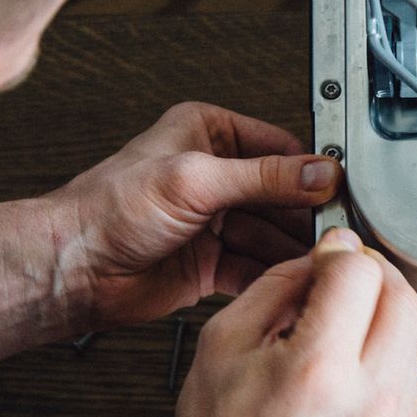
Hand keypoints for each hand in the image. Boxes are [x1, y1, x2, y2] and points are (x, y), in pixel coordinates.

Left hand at [42, 103, 341, 329]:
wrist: (73, 269)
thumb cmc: (108, 211)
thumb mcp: (195, 180)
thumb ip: (263, 177)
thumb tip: (318, 172)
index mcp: (209, 133)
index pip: (281, 149)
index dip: (312, 172)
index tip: (343, 192)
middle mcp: (215, 175)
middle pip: (283, 195)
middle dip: (307, 218)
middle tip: (338, 236)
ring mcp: (215, 221)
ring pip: (274, 235)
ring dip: (295, 251)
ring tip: (322, 263)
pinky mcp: (212, 263)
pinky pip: (257, 267)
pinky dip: (276, 277)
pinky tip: (295, 283)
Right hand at [157, 228, 416, 416]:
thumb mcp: (224, 342)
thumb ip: (281, 284)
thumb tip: (327, 254)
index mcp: (317, 371)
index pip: (361, 272)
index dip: (338, 255)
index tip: (322, 261)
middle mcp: (367, 397)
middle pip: (402, 294)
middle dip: (369, 275)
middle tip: (334, 282)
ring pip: (413, 327)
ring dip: (378, 310)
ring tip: (330, 329)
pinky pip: (407, 364)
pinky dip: (381, 347)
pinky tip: (341, 362)